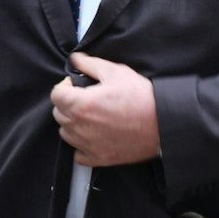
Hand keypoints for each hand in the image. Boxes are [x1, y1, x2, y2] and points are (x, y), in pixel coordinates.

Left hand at [50, 52, 159, 166]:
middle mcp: (79, 127)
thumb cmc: (141, 97)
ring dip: (73, 123)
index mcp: (81, 104)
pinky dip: (81, 145)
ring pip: (66, 133)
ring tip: (91, 116)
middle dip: (68, 103)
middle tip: (86, 98)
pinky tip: (93, 135)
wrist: (163, 124)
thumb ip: (90, 64)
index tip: (77, 85)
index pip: (55, 95)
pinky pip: (77, 154)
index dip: (65, 86)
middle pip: (59, 114)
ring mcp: (87, 145)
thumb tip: (75, 59)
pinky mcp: (98, 158)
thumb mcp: (116, 72)